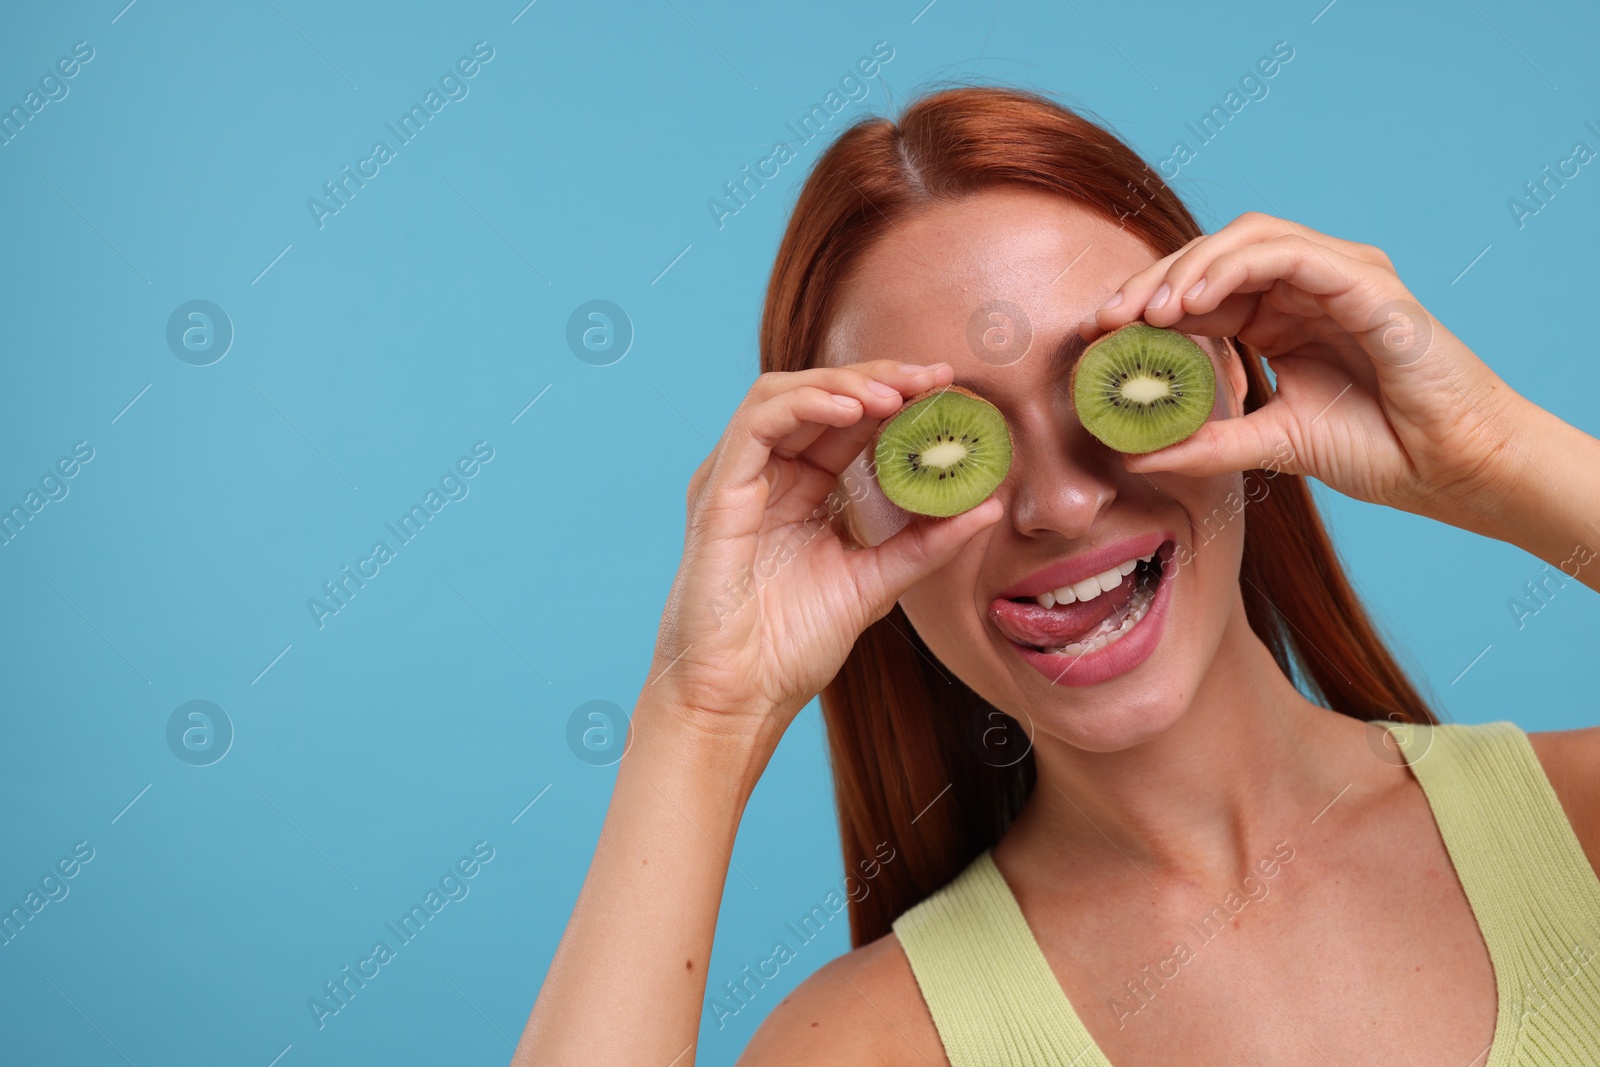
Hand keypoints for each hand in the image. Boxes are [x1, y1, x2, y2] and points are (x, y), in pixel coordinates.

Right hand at [647, 360, 1002, 751]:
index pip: (849, 423)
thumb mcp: (876, 584)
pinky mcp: (718, 491)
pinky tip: (852, 408)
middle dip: (880, 379)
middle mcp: (767, 476)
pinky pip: (757, 422)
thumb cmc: (790, 649)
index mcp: (801, 492)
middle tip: (936, 378)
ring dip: (844, 382)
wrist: (740, 699)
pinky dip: (805, 402)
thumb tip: (988, 507)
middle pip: (820, 398)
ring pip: (785, 395)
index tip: (949, 392)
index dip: (897, 399)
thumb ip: (927, 543)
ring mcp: (739, 480)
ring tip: (896, 393)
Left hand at [1080, 211, 1532, 530]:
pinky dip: (1235, 267)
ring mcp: (1337, 275)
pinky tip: (1194, 304)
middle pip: (1212, 257)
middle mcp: (1304, 287)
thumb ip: (1206, 445)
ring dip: (1189, 269)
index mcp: (1279, 317)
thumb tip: (1135, 457)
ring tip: (1148, 313)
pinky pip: (1290, 253)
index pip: (1199, 292)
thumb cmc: (1378, 449)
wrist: (1450, 468)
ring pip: (1246, 240)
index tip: (1096, 336)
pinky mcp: (1364, 280)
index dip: (1144, 305)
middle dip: (1152, 282)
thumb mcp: (1271, 444)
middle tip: (1105, 320)